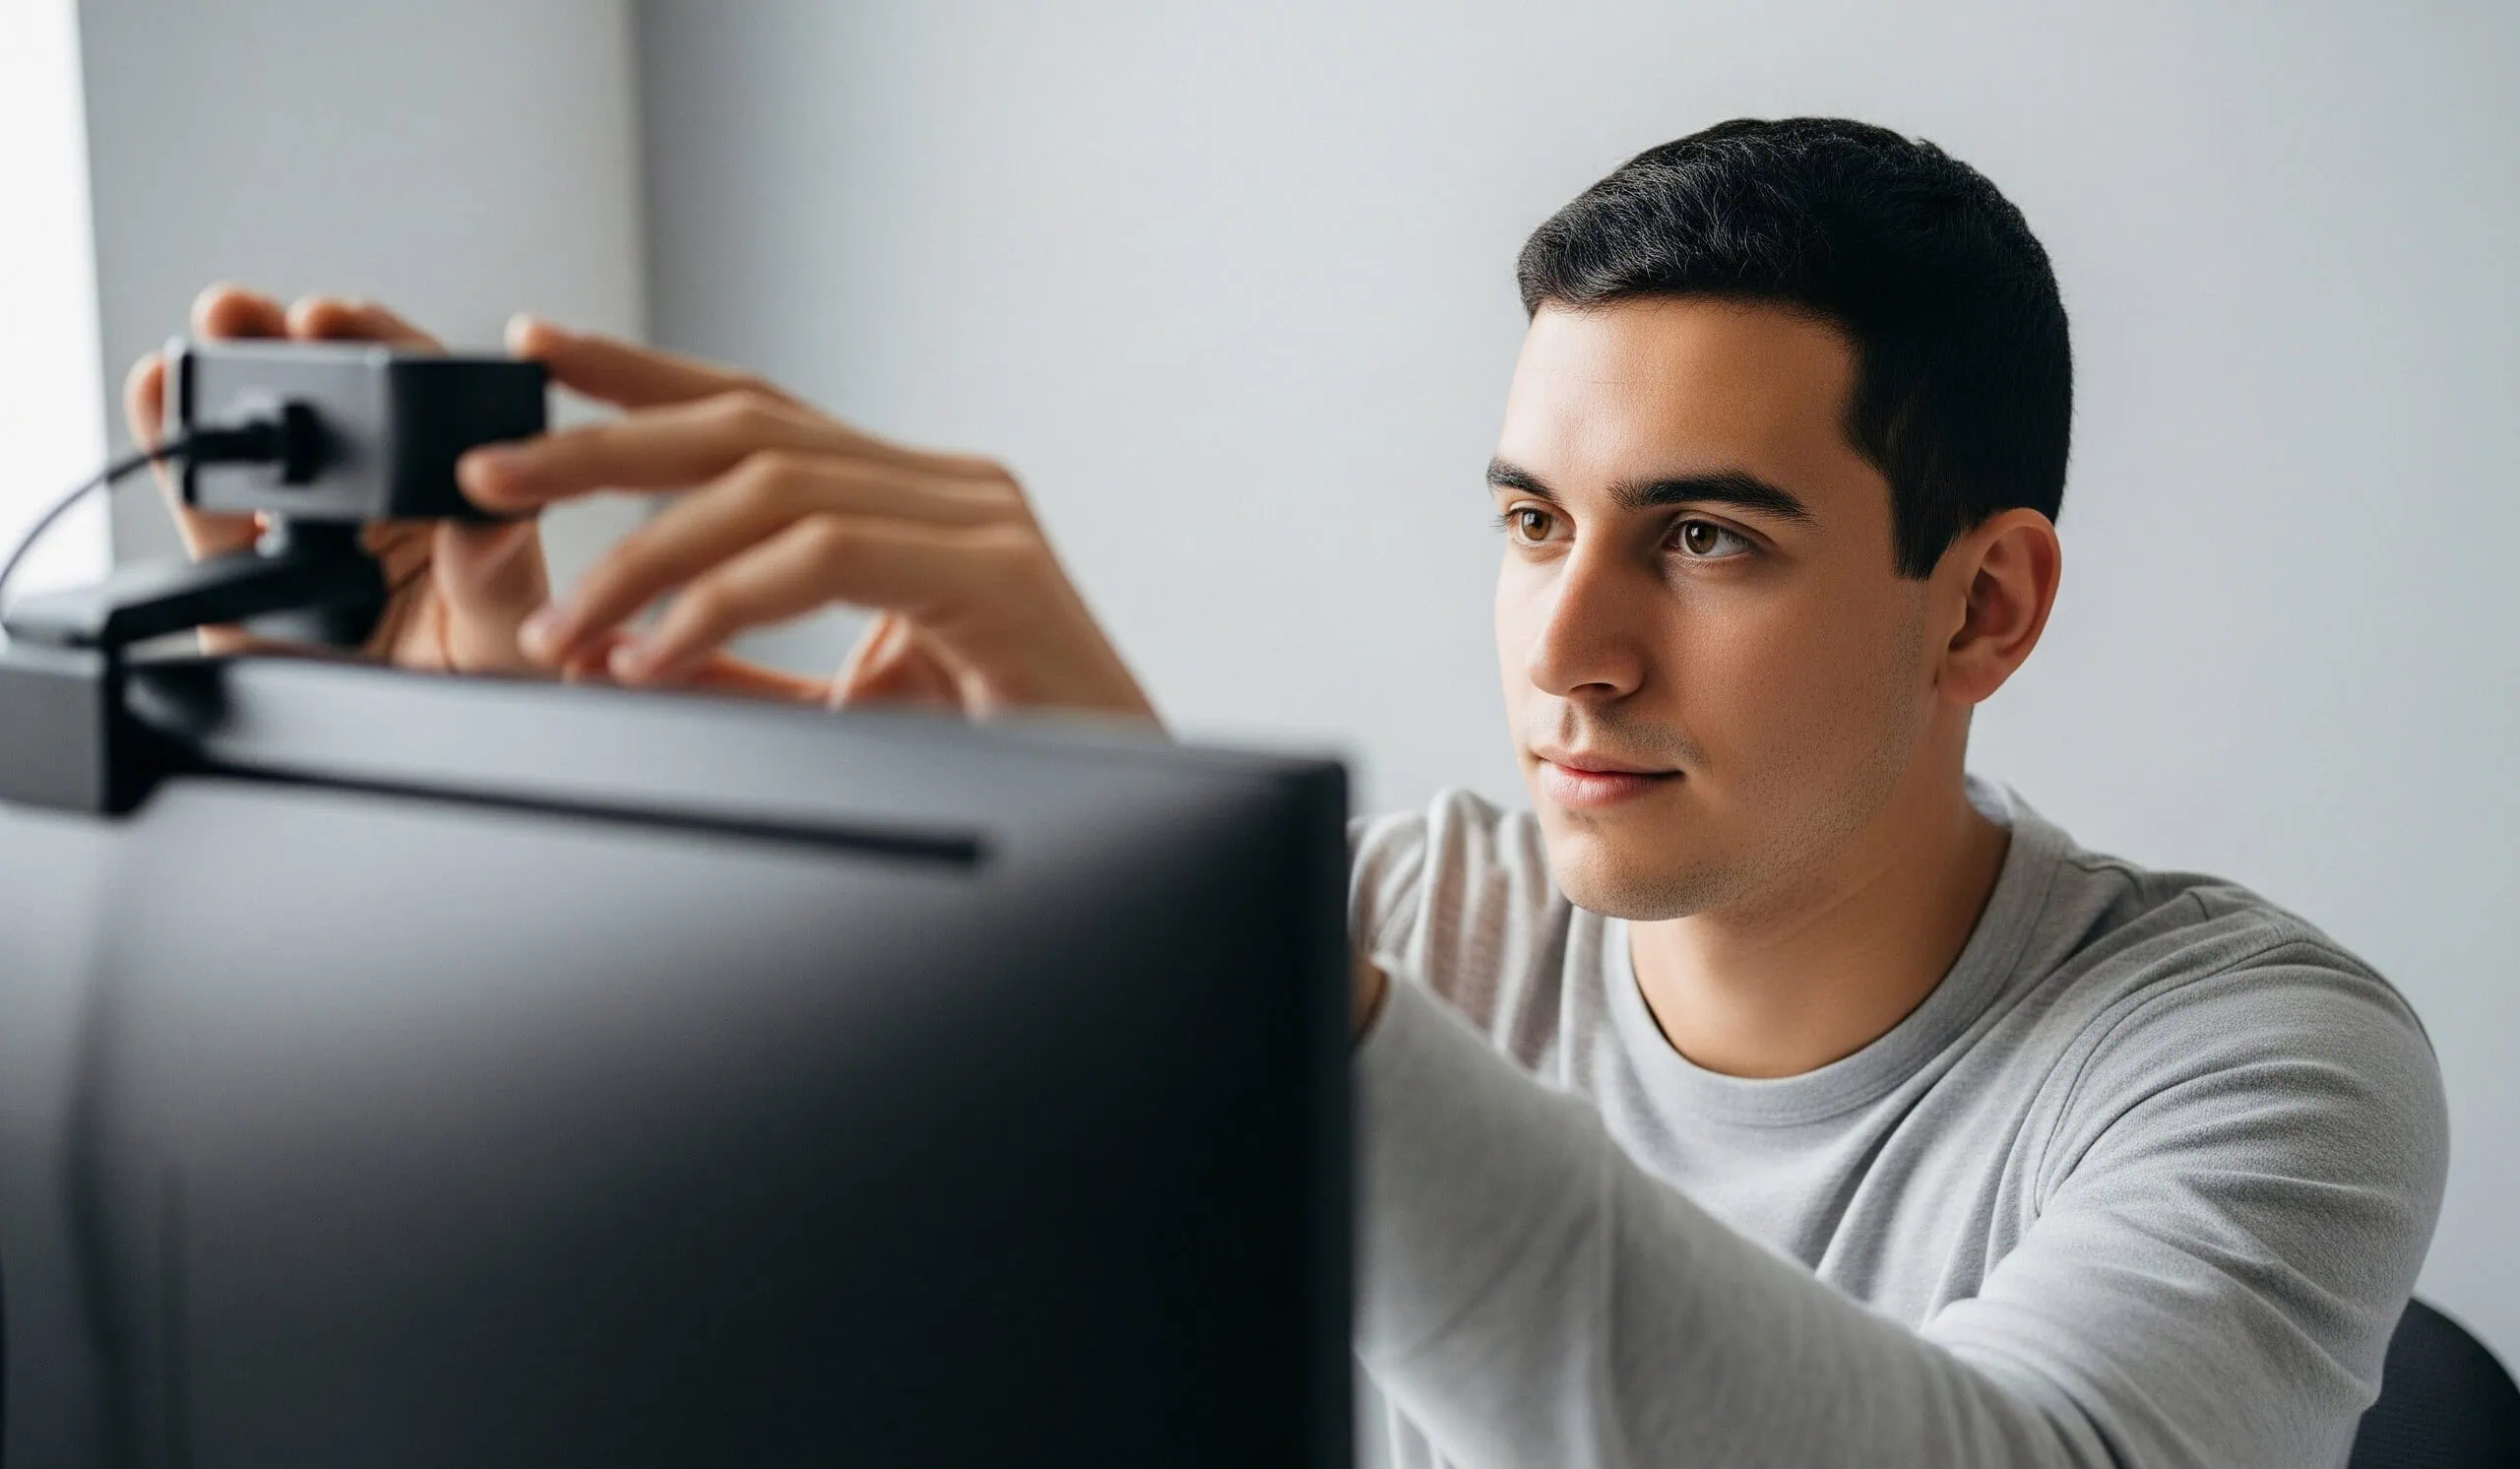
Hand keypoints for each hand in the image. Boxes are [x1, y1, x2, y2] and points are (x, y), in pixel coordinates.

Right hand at [125, 285, 550, 669]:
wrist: (412, 790)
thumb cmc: (481, 711)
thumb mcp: (505, 649)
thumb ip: (495, 580)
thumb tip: (490, 512)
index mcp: (466, 509)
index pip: (435, 410)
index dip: (395, 354)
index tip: (356, 324)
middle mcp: (387, 511)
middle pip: (344, 404)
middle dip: (307, 342)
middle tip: (284, 313)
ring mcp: (309, 538)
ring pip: (268, 441)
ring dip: (238, 371)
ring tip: (219, 326)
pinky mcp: (239, 579)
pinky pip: (204, 505)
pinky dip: (173, 442)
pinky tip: (161, 388)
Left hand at [460, 320, 1158, 725]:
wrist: (1130, 820)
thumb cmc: (1001, 759)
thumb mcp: (842, 707)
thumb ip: (746, 668)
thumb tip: (612, 654)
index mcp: (916, 498)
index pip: (760, 407)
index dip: (641, 371)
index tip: (536, 349)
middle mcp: (949, 486)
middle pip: (748, 424)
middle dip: (603, 443)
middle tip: (492, 469)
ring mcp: (978, 523)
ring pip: (772, 485)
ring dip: (645, 553)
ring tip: (568, 624)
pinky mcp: (993, 577)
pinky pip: (824, 557)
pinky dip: (720, 605)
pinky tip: (658, 654)